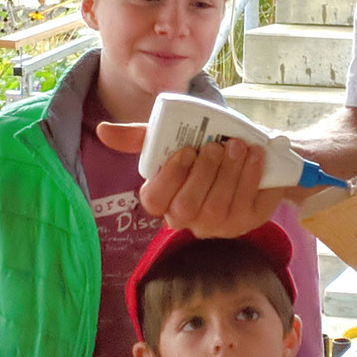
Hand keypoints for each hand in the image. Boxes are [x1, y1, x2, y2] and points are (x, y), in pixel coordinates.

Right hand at [96, 123, 295, 237]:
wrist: (247, 151)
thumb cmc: (203, 148)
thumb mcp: (172, 139)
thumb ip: (140, 138)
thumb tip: (103, 130)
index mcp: (164, 200)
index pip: (154, 201)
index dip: (170, 177)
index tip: (186, 150)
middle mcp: (188, 219)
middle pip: (187, 208)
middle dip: (203, 175)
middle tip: (215, 147)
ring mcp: (218, 225)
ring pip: (218, 208)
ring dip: (229, 173)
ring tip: (237, 146)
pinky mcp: (248, 222)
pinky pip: (248, 206)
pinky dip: (251, 177)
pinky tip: (254, 156)